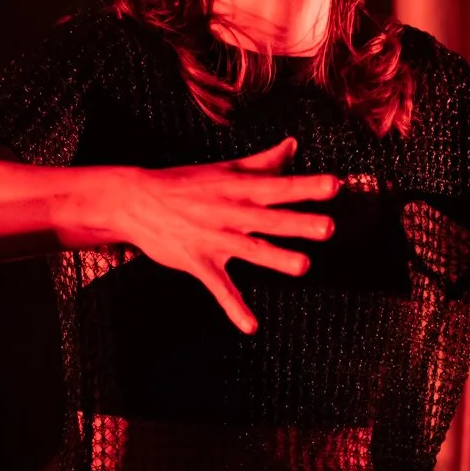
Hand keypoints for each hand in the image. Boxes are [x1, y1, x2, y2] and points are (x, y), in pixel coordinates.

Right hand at [108, 137, 339, 333]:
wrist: (135, 200)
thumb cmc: (184, 183)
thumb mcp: (224, 169)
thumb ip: (262, 162)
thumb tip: (293, 145)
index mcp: (238, 188)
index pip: (278, 186)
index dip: (306, 186)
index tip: (334, 185)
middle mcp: (229, 212)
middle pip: (269, 218)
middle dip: (298, 222)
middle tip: (329, 227)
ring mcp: (213, 238)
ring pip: (249, 249)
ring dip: (276, 257)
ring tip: (303, 266)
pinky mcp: (197, 261)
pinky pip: (219, 287)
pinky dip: (233, 307)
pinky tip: (251, 326)